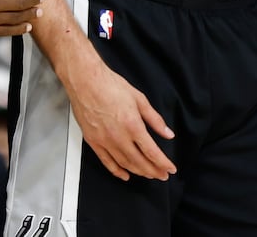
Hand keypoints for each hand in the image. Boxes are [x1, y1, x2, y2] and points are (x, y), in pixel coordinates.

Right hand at [62, 55, 176, 181]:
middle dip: (153, 171)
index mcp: (133, 126)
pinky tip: (124, 174)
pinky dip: (117, 171)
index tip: (170, 169)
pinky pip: (106, 161)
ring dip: (138, 171)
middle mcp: (119, 137)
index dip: (163, 163)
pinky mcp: (93, 141)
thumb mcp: (139, 99)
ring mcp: (104, 141)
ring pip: (124, 163)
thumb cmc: (111, 86)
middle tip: (162, 175)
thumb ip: (155, 119)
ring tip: (148, 174)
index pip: (152, 152)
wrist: (85, 81)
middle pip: (139, 161)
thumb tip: (168, 133)